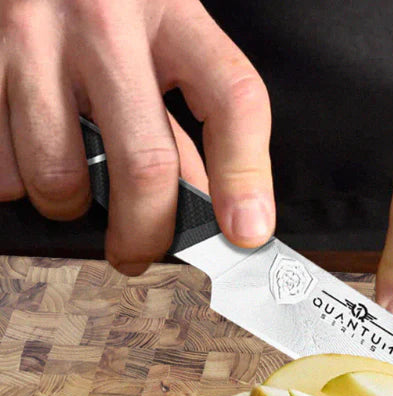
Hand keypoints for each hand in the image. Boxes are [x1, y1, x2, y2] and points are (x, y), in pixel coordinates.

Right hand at [0, 0, 272, 274]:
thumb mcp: (158, 34)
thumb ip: (182, 115)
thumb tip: (208, 207)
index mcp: (170, 11)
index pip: (233, 100)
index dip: (245, 177)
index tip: (246, 231)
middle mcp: (103, 21)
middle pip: (146, 165)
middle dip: (145, 234)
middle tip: (138, 251)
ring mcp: (32, 36)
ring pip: (59, 177)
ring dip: (68, 204)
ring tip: (70, 176)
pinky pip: (1, 168)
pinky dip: (15, 181)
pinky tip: (27, 149)